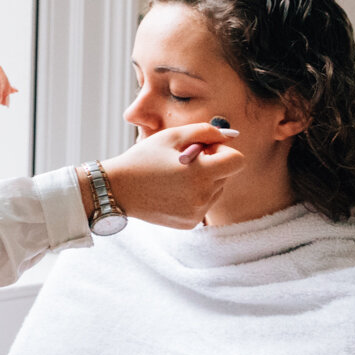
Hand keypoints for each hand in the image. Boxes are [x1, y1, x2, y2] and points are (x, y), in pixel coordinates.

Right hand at [94, 123, 246, 228]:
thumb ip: (205, 131)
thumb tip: (232, 135)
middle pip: (226, 175)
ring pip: (216, 190)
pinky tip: (172, 190)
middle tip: (183, 161)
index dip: (223, 151)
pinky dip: (194, 195)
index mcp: (201, 173)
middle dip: (212, 164)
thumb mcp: (171, 136)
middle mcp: (202, 197)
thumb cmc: (143, 158)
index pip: (237, 160)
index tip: (204, 149)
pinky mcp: (190, 223)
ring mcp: (197, 213)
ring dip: (204, 180)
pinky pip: (204, 204)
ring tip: (175, 176)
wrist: (117, 189)